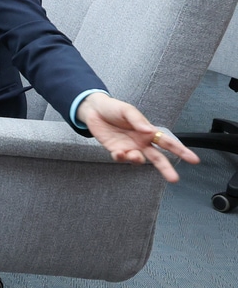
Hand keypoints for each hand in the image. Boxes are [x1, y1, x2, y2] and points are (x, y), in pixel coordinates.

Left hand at [77, 93, 197, 181]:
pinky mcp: (115, 149)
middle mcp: (141, 142)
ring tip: (135, 156)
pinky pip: (120, 158)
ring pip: (138, 159)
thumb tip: (148, 130)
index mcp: (148, 132)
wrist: (94, 109)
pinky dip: (121, 158)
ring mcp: (128, 147)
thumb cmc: (114, 108)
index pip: (168, 143)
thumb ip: (138, 120)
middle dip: (166, 168)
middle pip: (157, 158)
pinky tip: (119, 153)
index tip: (194, 160)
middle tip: (174, 179)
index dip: (181, 151)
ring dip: (137, 160)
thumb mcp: (128, 110)